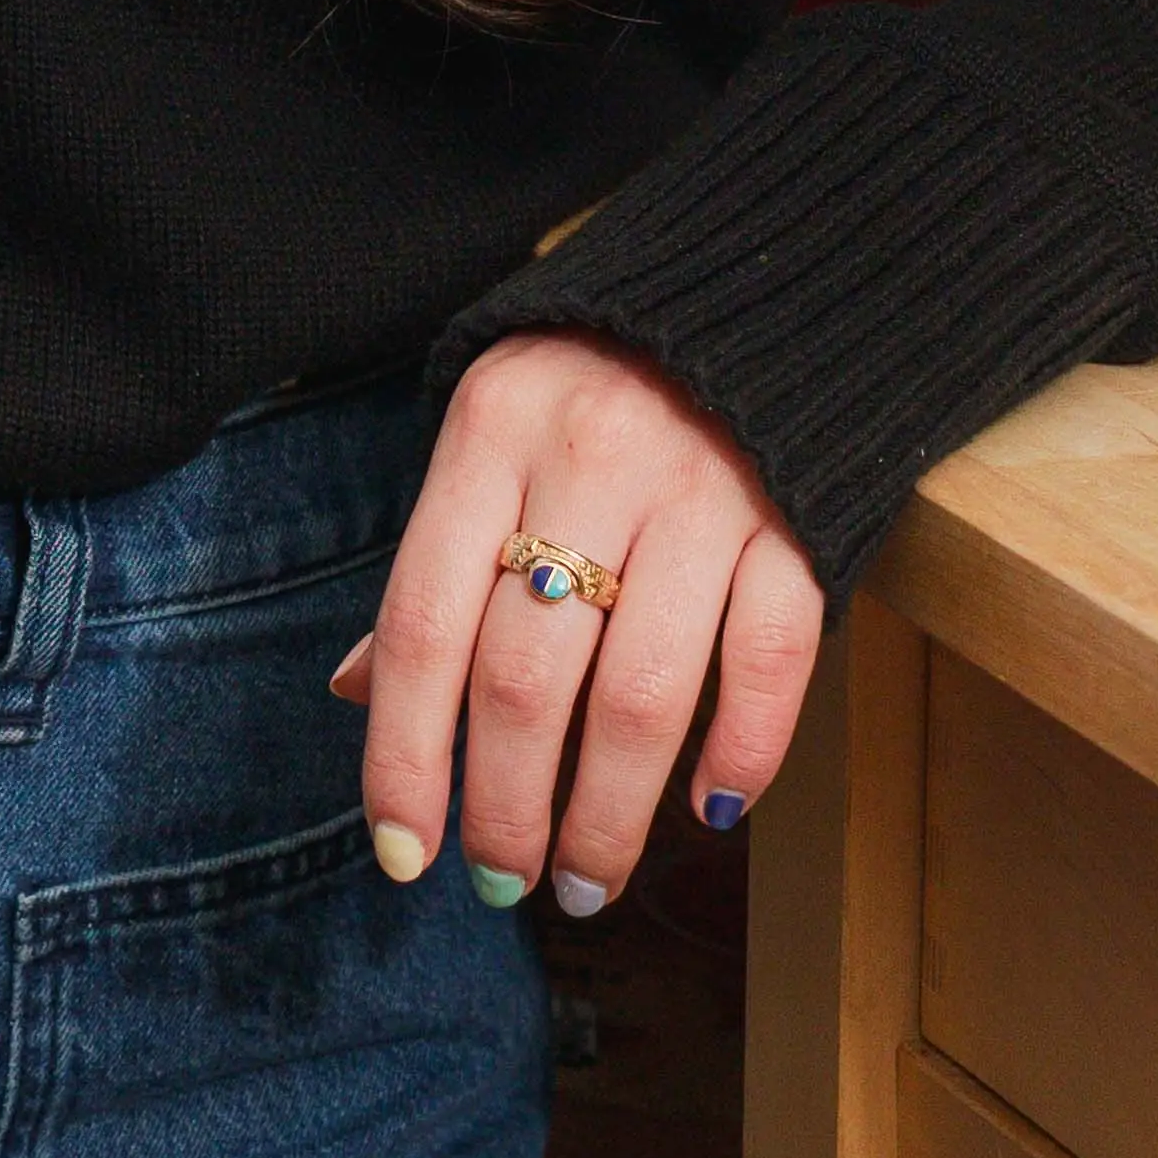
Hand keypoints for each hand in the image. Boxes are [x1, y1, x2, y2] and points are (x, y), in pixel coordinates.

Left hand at [339, 332, 824, 918]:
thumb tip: (358, 691)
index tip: (401, 852)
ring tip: (588, 879)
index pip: (425, 625)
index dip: (405, 756)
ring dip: (609, 814)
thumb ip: (438, 563)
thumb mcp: (490, 439)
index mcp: (492, 434)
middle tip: (504, 881)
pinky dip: (742, 751)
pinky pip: (770, 661)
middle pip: (527, 679)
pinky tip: (708, 810)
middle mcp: (591, 460)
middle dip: (507, 808)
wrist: (755, 276)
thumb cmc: (590, 384)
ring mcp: (704, 491)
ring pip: (643, 694)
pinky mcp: (799, 516)